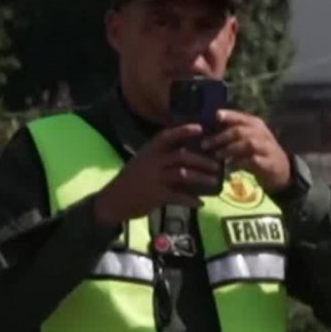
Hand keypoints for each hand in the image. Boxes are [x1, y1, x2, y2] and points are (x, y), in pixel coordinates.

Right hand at [93, 123, 222, 225]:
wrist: (112, 201)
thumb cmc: (131, 180)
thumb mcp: (142, 162)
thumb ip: (160, 156)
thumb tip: (186, 152)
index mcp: (149, 151)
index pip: (167, 136)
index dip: (183, 131)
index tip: (200, 128)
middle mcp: (152, 162)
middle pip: (181, 156)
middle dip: (202, 160)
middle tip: (217, 165)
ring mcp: (154, 178)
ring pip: (183, 174)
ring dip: (201, 177)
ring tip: (214, 181)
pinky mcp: (155, 195)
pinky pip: (178, 196)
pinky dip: (190, 200)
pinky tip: (200, 203)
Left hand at [204, 110, 290, 192]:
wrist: (282, 169)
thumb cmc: (259, 152)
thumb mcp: (249, 138)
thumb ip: (234, 132)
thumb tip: (209, 130)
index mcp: (256, 125)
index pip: (241, 117)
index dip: (229, 115)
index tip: (216, 116)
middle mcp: (262, 134)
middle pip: (240, 131)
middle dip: (221, 137)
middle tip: (206, 145)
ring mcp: (267, 148)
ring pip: (248, 144)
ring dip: (230, 149)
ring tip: (217, 156)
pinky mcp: (269, 163)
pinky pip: (253, 160)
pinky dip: (240, 163)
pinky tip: (230, 167)